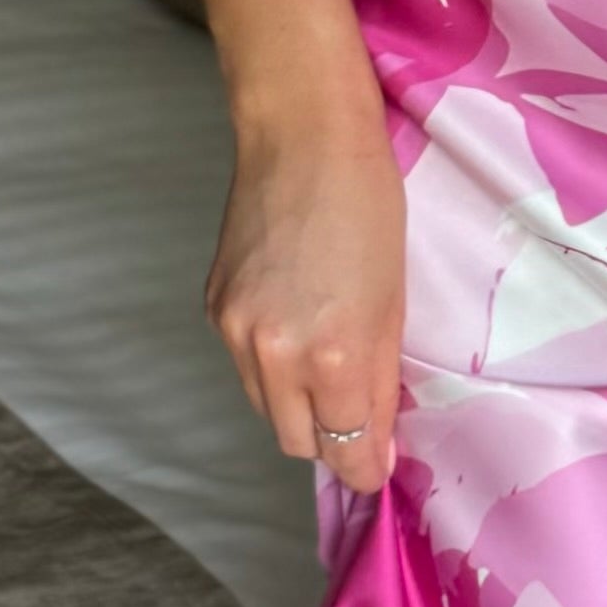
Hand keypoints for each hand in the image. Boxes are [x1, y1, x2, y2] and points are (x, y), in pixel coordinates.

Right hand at [207, 112, 406, 492]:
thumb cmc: (370, 207)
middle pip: (296, 442)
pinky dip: (272, 365)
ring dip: (298, 405)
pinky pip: (243, 366)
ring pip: (266, 407)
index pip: (344, 449)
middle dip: (331, 442)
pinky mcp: (212, 308)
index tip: (379, 468)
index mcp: (332, 354)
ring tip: (328, 362)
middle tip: (359, 415)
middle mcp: (274, 354)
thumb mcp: (394, 303)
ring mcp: (234, 331)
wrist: (302, 137)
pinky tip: (296, 325)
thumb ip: (382, 382)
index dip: (365, 469)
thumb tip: (376, 447)